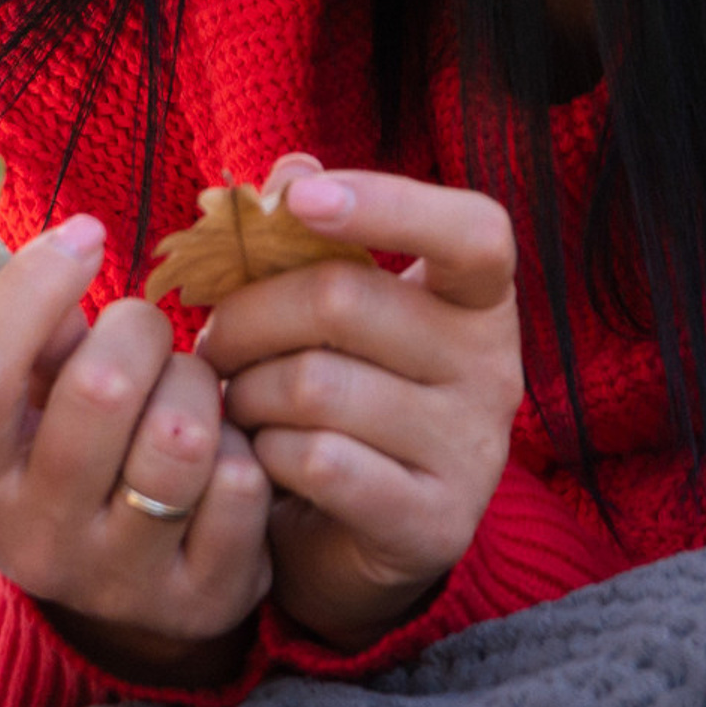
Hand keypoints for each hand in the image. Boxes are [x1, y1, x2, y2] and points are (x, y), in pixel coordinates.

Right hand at [0, 215, 273, 686]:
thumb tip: (62, 241)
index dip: (32, 286)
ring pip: (182, 435)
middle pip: (99, 390)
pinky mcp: (199, 601)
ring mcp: (118, 581)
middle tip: (148, 332)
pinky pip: (242, 485)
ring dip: (198, 386)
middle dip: (140, 330)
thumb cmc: (73, 456)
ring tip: (188, 390)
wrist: (128, 594)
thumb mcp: (28, 406)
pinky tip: (224, 452)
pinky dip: (243, 448)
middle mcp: (33, 543)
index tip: (85, 234)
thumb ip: (29, 328)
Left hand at [202, 155, 522, 651]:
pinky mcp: (434, 523)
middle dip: (248, 315)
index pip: (474, 232)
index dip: (390, 203)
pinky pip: (318, 461)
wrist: (352, 538)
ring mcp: (472, 451)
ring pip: (315, 385)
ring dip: (246, 391)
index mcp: (478, 302)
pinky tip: (258, 455)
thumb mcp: (329, 313)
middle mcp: (493, 370)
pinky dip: (265, 453)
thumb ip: (310, 234)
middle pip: (343, 300)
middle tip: (212, 342)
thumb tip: (292, 169)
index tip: (301, 201)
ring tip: (235, 402)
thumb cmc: (339, 395)